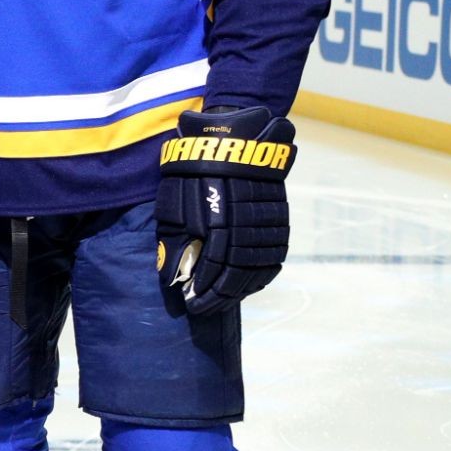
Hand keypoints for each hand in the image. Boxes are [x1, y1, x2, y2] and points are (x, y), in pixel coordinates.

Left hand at [156, 107, 297, 315]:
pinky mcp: (278, 220)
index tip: (191, 305)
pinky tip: (248, 284)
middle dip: (219, 299)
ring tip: (223, 301)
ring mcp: (265, 227)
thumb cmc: (194, 172)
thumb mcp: (174, 207)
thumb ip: (174, 243)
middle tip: (205, 309)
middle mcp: (244, 231)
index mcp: (217, 228)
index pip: (212, 274)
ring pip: (257, 271)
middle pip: (236, 278)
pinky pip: (274, 257)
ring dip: (240, 291)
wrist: (234, 140)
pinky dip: (261, 276)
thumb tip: (171, 277)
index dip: (203, 294)